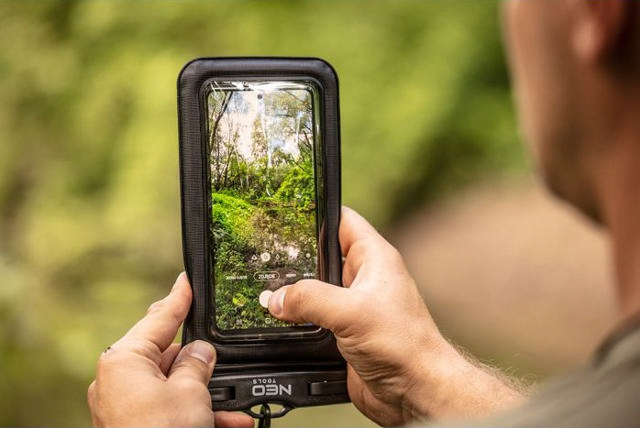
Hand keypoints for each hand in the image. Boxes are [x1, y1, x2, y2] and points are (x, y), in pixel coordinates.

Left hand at [88, 273, 253, 427]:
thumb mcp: (190, 392)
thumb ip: (196, 364)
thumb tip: (200, 352)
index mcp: (123, 362)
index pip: (158, 319)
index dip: (178, 299)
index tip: (186, 281)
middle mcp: (118, 382)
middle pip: (166, 355)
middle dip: (198, 357)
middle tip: (218, 344)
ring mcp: (125, 408)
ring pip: (173, 387)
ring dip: (206, 393)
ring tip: (235, 401)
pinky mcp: (136, 427)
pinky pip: (170, 410)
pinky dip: (197, 412)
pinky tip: (230, 421)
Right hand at [268, 207, 522, 425]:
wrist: (414, 391)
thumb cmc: (404, 345)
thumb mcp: (352, 312)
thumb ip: (310, 300)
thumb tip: (278, 297)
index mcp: (374, 259)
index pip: (342, 221)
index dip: (317, 214)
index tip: (287, 212)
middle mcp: (363, 279)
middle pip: (322, 256)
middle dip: (296, 258)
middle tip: (266, 257)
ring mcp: (353, 306)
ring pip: (315, 289)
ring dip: (295, 294)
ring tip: (266, 290)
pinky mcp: (344, 332)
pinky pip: (314, 317)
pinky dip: (297, 319)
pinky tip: (279, 320)